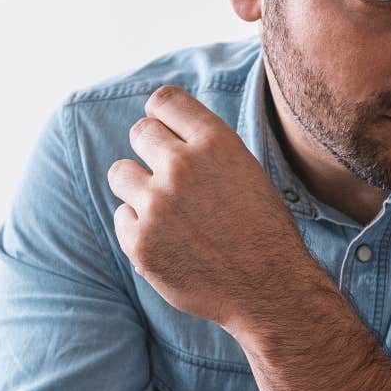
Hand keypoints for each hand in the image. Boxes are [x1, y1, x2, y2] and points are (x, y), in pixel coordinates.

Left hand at [107, 84, 321, 334]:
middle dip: (151, 150)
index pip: (165, 101)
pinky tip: (172, 242)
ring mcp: (157, 205)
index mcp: (216, 143)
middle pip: (140, 132)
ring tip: (168, 211)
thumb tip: (163, 126)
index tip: (165, 129)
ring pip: (121, 173)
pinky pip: (123, 217)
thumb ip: (207, 148)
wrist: (269, 289)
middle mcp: (182, 167)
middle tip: (170, 177)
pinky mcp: (140, 242)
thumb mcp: (247, 172)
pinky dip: (141, 228)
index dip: (162, 114)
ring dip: (138, 188)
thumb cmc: (263, 230)